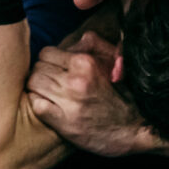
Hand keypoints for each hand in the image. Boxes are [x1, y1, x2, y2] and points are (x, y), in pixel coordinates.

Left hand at [27, 32, 146, 156]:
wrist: (135, 127)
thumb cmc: (124, 93)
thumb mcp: (114, 61)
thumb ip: (93, 44)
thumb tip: (77, 40)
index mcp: (86, 62)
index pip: (46, 53)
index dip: (49, 61)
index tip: (56, 70)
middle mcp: (76, 80)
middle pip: (37, 68)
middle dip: (42, 74)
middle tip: (52, 83)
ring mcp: (69, 103)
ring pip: (33, 84)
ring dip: (38, 89)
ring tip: (50, 94)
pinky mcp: (64, 123)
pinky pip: (37, 105)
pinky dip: (39, 104)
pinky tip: (50, 107)